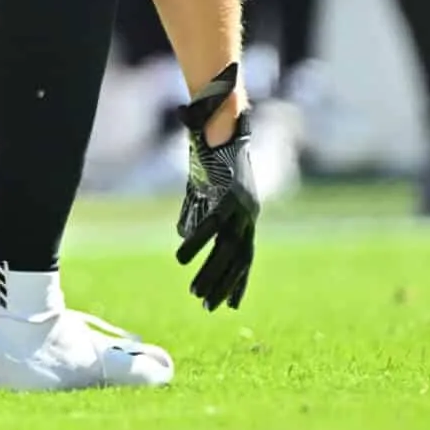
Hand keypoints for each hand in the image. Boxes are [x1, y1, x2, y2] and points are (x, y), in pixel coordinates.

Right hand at [175, 66, 258, 310]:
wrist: (220, 121)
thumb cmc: (211, 151)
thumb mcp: (204, 187)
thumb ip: (196, 211)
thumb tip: (186, 236)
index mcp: (247, 214)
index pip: (245, 257)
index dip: (238, 281)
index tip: (231, 306)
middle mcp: (248, 213)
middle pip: (237, 259)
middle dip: (223, 285)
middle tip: (208, 308)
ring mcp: (239, 205)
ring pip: (226, 249)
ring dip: (210, 273)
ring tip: (195, 293)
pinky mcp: (225, 194)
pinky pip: (209, 225)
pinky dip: (195, 243)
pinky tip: (181, 258)